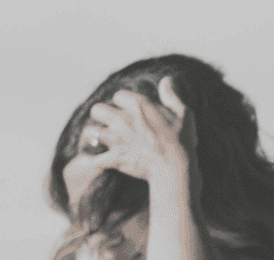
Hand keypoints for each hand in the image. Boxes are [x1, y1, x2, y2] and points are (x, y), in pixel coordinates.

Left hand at [76, 76, 190, 183]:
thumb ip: (170, 95)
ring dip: (94, 136)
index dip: (121, 102)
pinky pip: (92, 159)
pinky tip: (92, 160)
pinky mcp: (113, 157)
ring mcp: (116, 139)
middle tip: (107, 122)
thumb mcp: (182, 112)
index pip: (118, 96)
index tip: (126, 109)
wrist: (174, 165)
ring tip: (99, 139)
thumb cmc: (181, 138)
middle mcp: (123, 119)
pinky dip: (91, 160)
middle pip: (97, 110)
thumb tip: (166, 80)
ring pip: (90, 132)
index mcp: (139, 105)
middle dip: (101, 115)